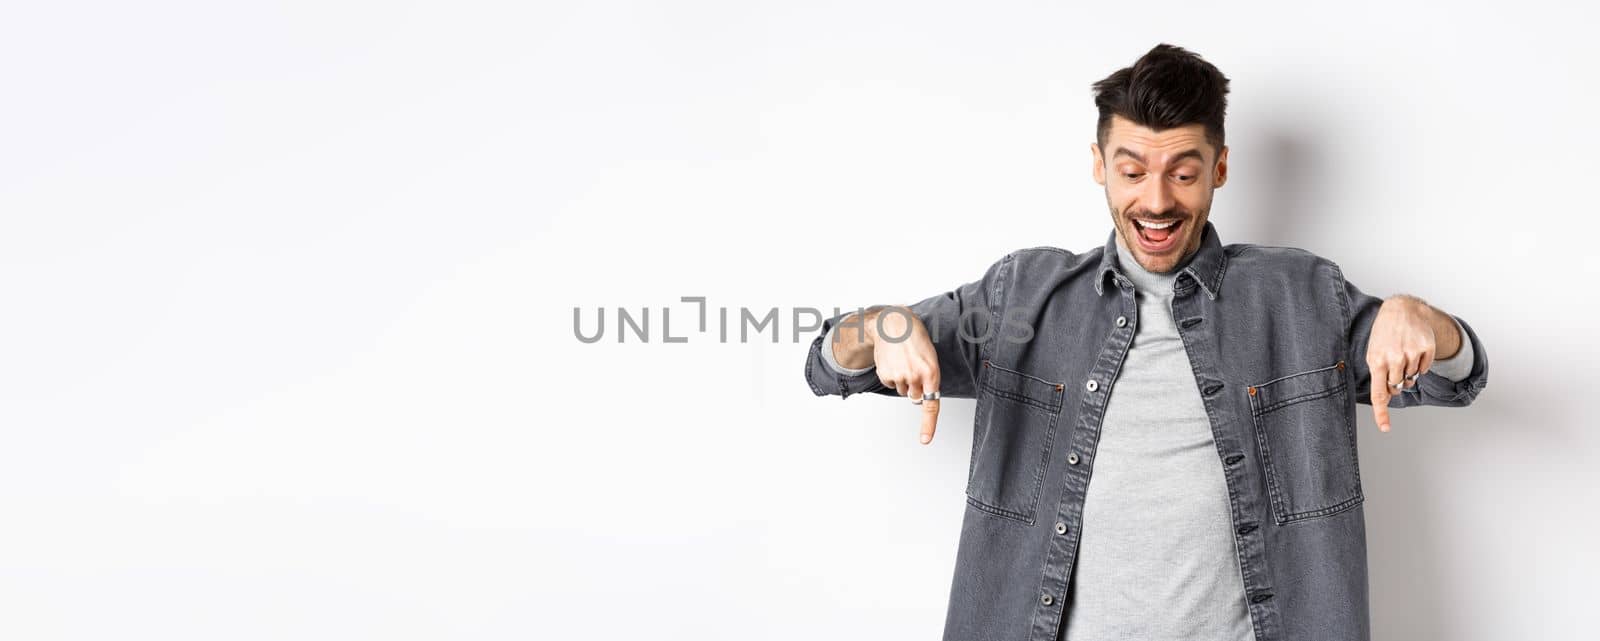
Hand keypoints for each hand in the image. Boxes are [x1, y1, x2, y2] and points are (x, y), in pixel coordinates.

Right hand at [868, 307, 942, 444]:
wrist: (894, 323)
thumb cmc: (915, 338)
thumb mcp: (930, 356)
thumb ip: (929, 379)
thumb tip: (920, 398)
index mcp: (931, 373)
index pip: (930, 405)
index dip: (928, 425)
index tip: (924, 440)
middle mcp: (915, 377)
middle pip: (915, 397)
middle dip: (915, 388)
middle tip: (913, 368)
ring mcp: (899, 376)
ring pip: (902, 390)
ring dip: (903, 380)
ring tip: (903, 361)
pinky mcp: (885, 375)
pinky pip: (890, 384)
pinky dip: (891, 375)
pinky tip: (893, 361)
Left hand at [1366, 295, 1436, 432]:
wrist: (1401, 310)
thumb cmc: (1384, 334)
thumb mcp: (1373, 352)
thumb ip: (1378, 374)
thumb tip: (1387, 396)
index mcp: (1377, 361)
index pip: (1379, 393)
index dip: (1381, 413)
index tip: (1385, 428)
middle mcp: (1394, 358)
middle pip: (1397, 388)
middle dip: (1395, 383)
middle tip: (1393, 365)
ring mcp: (1411, 354)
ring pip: (1412, 380)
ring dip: (1407, 372)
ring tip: (1402, 353)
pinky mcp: (1426, 349)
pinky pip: (1424, 369)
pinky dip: (1419, 364)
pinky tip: (1413, 350)